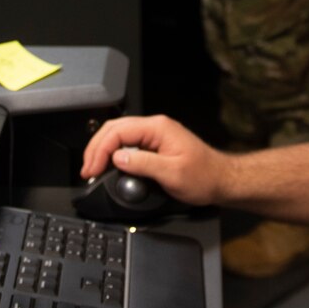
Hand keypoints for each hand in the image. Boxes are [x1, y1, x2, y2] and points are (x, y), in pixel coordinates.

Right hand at [79, 115, 227, 205]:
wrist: (222, 180)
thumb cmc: (204, 177)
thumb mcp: (172, 173)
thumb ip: (143, 164)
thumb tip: (117, 158)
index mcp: (158, 128)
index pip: (118, 131)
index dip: (100, 150)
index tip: (92, 169)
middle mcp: (155, 127)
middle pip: (114, 129)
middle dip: (96, 149)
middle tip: (87, 170)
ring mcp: (154, 135)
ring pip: (118, 135)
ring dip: (102, 151)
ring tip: (92, 169)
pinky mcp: (154, 145)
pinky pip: (127, 144)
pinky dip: (112, 155)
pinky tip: (107, 166)